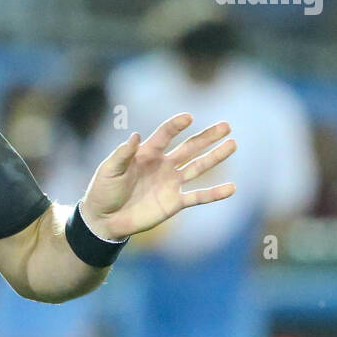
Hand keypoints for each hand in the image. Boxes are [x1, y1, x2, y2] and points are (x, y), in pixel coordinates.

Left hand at [80, 112, 236, 239]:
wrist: (104, 220)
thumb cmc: (103, 191)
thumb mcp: (109, 170)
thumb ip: (122, 153)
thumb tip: (135, 135)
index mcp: (146, 153)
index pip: (165, 135)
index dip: (176, 126)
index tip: (188, 117)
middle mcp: (163, 165)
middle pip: (189, 147)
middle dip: (207, 136)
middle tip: (226, 125)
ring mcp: (171, 183)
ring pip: (198, 167)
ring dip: (216, 156)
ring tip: (233, 144)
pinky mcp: (175, 202)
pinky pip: (199, 196)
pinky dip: (215, 193)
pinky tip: (232, 188)